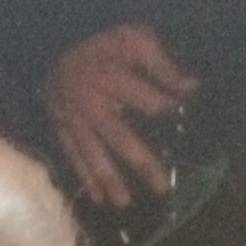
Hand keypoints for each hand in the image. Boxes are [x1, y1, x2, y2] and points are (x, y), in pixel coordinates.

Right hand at [46, 24, 199, 208]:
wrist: (53, 48)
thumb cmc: (103, 47)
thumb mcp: (134, 41)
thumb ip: (162, 66)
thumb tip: (192, 89)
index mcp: (111, 77)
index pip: (144, 99)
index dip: (162, 107)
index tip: (178, 115)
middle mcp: (92, 104)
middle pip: (120, 138)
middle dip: (142, 164)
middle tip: (162, 189)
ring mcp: (74, 121)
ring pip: (94, 155)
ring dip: (110, 181)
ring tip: (125, 204)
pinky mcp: (62, 132)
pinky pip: (74, 159)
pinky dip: (86, 180)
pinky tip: (100, 200)